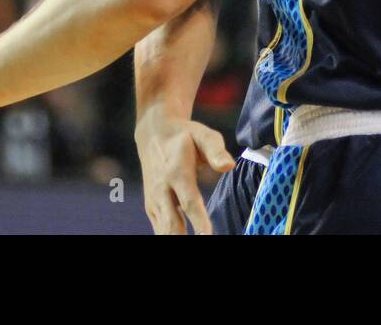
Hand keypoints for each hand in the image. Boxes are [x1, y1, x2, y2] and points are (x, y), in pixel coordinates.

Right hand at [135, 112, 234, 234]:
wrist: (154, 135)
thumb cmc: (186, 136)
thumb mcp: (203, 134)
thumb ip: (216, 150)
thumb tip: (229, 166)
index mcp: (176, 172)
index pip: (188, 202)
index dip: (199, 222)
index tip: (207, 237)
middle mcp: (162, 190)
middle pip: (172, 223)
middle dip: (185, 240)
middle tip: (203, 245)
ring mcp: (154, 201)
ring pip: (163, 231)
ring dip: (177, 240)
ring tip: (198, 245)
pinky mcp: (151, 208)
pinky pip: (160, 230)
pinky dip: (169, 238)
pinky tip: (184, 239)